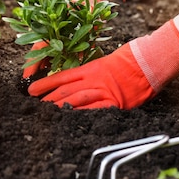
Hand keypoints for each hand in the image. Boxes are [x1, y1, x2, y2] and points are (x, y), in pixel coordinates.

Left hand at [27, 20, 178, 108]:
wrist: (148, 62)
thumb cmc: (128, 59)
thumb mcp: (104, 62)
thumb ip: (89, 72)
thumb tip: (74, 80)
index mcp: (90, 68)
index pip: (62, 77)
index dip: (45, 84)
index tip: (31, 90)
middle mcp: (93, 80)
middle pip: (65, 90)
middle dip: (48, 98)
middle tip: (34, 105)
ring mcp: (103, 91)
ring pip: (76, 100)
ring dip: (59, 107)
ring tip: (47, 113)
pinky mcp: (115, 102)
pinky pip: (95, 110)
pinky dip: (81, 115)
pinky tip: (70, 119)